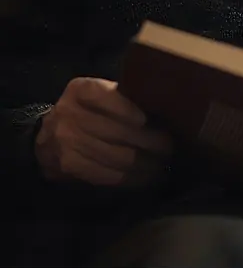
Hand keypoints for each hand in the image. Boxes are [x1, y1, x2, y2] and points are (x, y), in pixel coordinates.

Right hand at [35, 77, 172, 186]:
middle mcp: (71, 114)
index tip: (154, 121)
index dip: (131, 111)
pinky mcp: (69, 167)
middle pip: (117, 131)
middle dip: (149, 141)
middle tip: (170, 147)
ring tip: (163, 164)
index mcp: (81, 90)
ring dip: (144, 164)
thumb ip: (122, 96)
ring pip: (115, 156)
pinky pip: (105, 174)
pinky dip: (129, 178)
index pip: (109, 98)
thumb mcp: (97, 94)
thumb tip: (162, 108)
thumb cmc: (85, 110)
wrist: (46, 136)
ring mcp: (67, 142)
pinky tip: (146, 177)